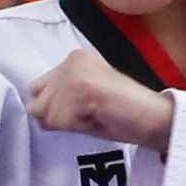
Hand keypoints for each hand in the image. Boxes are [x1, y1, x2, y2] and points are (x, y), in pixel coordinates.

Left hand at [26, 50, 176, 148]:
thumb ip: (61, 94)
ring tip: (95, 116)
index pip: (37, 89)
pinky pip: (56, 123)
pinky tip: (97, 118)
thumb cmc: (124, 113)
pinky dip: (74, 128)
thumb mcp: (86, 95)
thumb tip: (31, 108)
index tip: (86, 108)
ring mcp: (74, 74)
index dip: (57, 108)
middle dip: (59, 116)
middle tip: (90, 113)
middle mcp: (71, 60)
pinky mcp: (79, 89)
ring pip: (44, 115)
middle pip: (36, 103)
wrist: (154, 118)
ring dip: (68, 124)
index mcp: (74, 57)